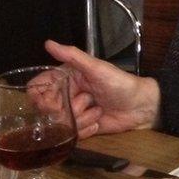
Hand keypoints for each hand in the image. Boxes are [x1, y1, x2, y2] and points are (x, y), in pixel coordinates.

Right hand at [44, 40, 160, 139]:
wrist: (140, 105)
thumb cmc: (120, 83)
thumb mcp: (97, 68)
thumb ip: (73, 56)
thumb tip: (48, 43)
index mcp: (66, 79)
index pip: (37, 89)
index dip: (41, 97)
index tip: (53, 100)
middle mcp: (66, 96)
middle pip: (46, 110)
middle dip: (68, 108)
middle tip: (87, 100)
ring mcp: (72, 114)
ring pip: (59, 124)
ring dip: (81, 118)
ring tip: (98, 109)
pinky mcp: (80, 129)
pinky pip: (71, 135)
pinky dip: (86, 129)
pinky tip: (98, 121)